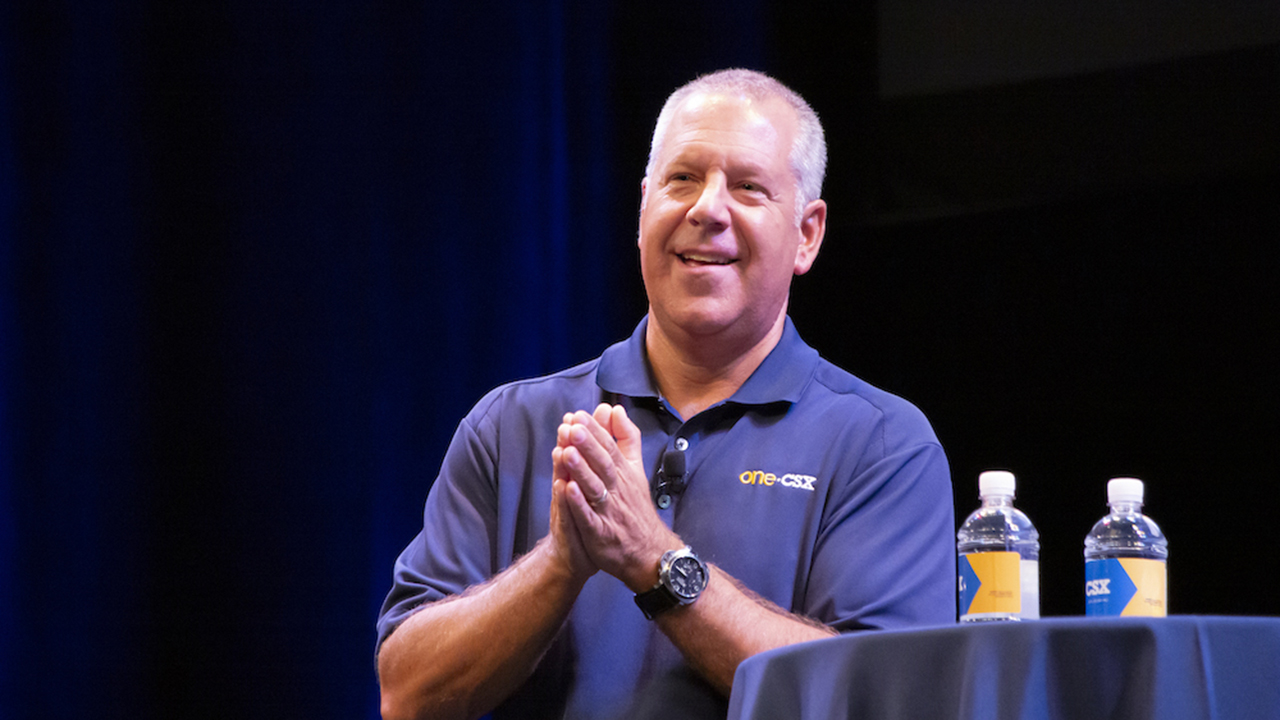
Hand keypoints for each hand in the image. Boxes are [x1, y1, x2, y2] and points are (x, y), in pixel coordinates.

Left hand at [557, 404, 680, 590]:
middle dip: (588, 445)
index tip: (578, 416)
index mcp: (624, 474)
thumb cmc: (636, 508)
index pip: (610, 448)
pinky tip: (567, 489)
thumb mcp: (635, 468)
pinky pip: (589, 517)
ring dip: (581, 470)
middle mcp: (618, 490)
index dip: (595, 432)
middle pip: (603, 464)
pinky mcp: (601, 534)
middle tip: (572, 427)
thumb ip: (626, 438)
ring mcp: (609, 512)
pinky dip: (579, 504)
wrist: (649, 552)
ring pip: (595, 488)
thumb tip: (615, 409)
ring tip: (566, 452)